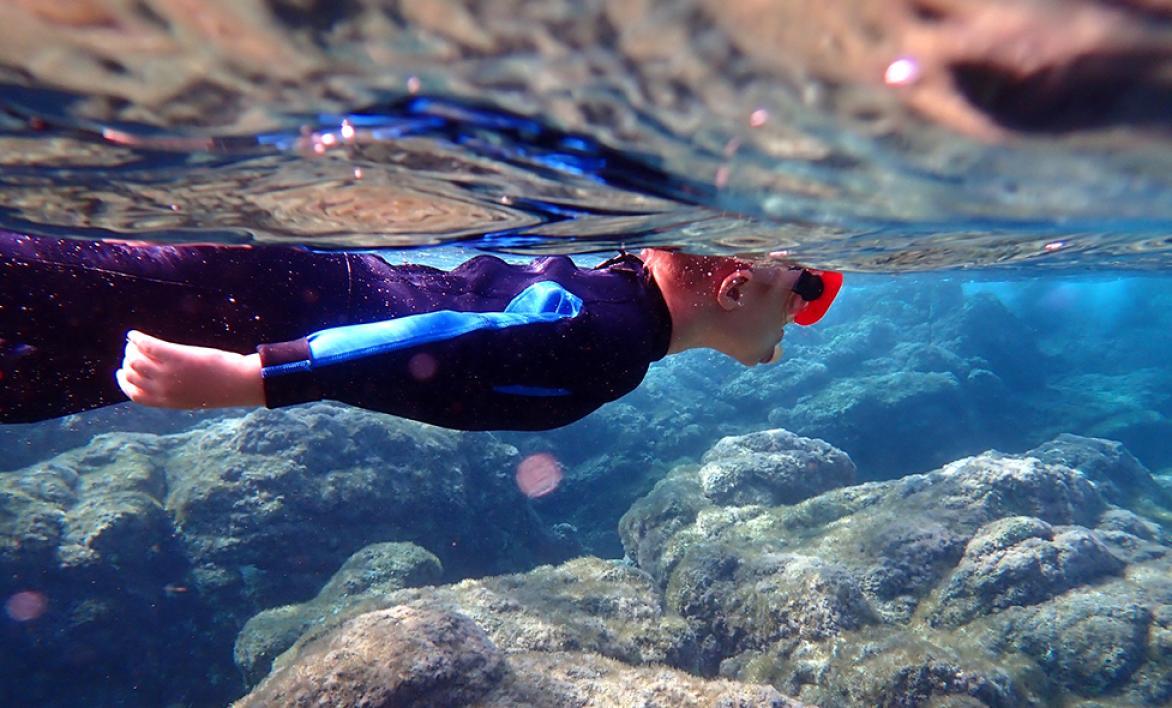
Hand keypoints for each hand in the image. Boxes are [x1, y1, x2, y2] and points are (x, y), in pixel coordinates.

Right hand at [116, 330, 264, 408]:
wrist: (238, 384)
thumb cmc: (222, 388)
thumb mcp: (193, 396)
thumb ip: (176, 392)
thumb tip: (167, 382)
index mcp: (167, 402)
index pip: (134, 396)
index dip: (124, 383)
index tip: (121, 373)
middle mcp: (162, 389)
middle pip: (132, 375)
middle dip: (128, 363)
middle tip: (131, 352)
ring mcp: (167, 373)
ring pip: (135, 360)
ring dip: (131, 350)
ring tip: (134, 343)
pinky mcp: (175, 356)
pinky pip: (147, 346)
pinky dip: (137, 339)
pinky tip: (134, 334)